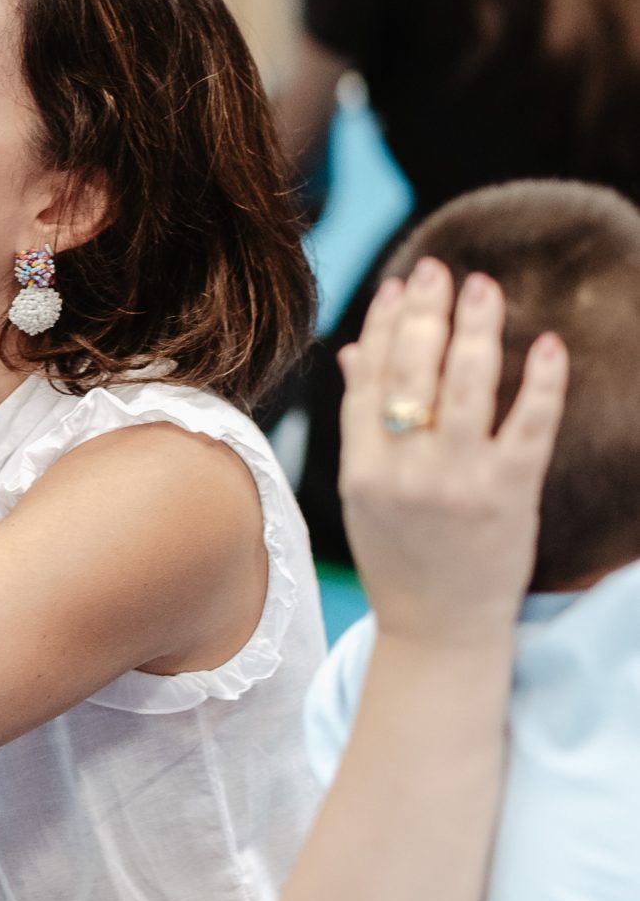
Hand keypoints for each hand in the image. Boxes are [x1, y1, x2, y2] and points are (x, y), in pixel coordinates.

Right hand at [338, 261, 568, 649]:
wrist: (439, 630)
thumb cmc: (401, 559)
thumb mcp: (365, 494)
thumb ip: (359, 422)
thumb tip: (354, 350)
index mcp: (363, 467)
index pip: (372, 376)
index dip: (388, 323)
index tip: (403, 284)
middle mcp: (406, 470)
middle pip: (414, 371)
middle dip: (429, 311)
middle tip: (444, 270)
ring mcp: (458, 482)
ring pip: (468, 387)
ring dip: (478, 328)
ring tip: (486, 287)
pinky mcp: (508, 495)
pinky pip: (528, 426)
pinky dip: (540, 382)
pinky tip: (547, 345)